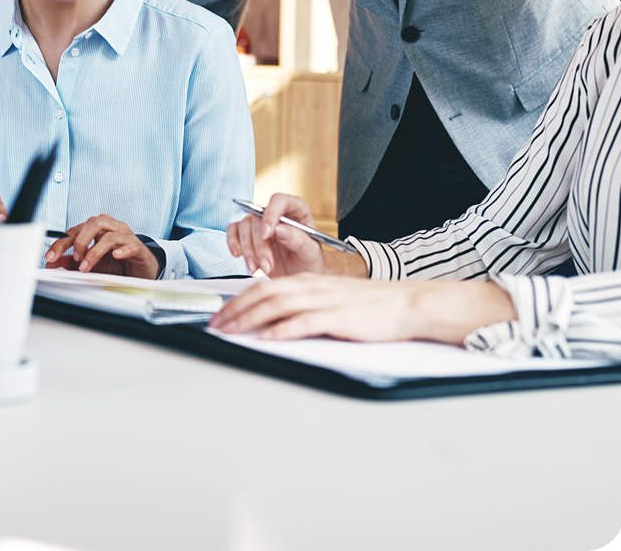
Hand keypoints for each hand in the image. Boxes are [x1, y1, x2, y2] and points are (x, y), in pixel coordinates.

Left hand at [44, 214, 159, 279]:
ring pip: (109, 235)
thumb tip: (53, 263)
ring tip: (86, 266)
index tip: (51, 257)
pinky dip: (121, 250)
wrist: (141, 267)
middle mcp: (111, 227)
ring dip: (94, 251)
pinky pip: (130, 245)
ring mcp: (125, 235)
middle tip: (75, 259)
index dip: (61, 243)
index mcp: (97, 228)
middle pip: (93, 223)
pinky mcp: (137, 247)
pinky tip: (115, 256)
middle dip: (80, 241)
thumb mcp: (91, 262)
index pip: (76, 230)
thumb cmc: (117, 261)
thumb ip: (72, 261)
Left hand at [210, 273, 516, 345]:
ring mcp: (323, 300)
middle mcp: (310, 286)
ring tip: (231, 331)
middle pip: (261, 295)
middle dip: (234, 311)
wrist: (405, 304)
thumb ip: (303, 305)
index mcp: (306, 281)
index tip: (219, 315)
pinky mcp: (337, 317)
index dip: (236, 301)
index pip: (261, 288)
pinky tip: (267, 339)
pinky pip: (303, 322)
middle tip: (215, 326)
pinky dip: (282, 331)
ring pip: (276, 306)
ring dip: (249, 320)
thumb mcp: (330, 298)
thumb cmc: (369, 305)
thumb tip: (274, 321)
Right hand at [228, 193, 327, 277]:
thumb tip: (279, 229)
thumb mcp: (311, 254)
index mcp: (296, 210)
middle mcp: (276, 213)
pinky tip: (238, 255)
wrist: (300, 276)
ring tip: (256, 268)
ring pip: (244, 225)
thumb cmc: (309, 262)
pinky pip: (233, 230)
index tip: (267, 234)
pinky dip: (233, 242)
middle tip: (266, 265)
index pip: (279, 201)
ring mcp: (260, 222)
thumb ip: (298, 240)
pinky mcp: (248, 233)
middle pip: (258, 217)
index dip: (271, 214)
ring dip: (247, 249)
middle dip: (259, 245)